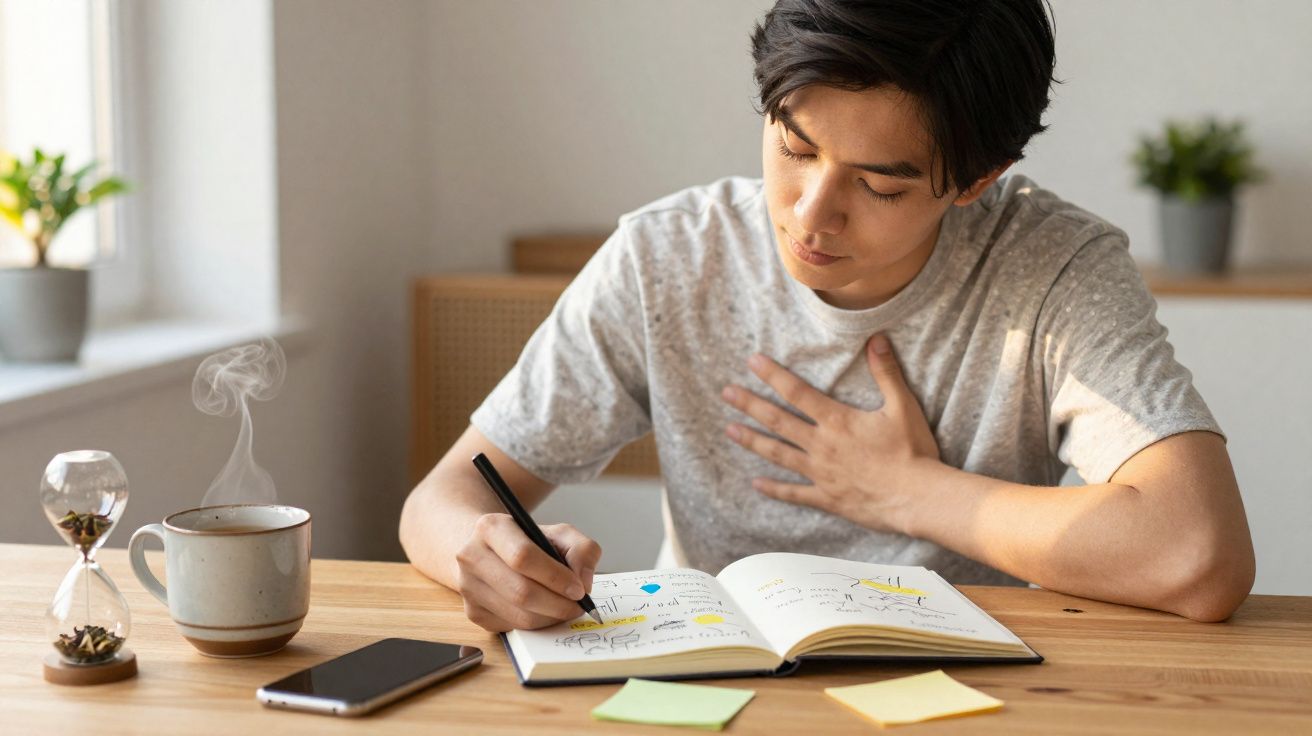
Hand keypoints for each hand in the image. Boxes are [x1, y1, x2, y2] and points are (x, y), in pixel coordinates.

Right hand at [454, 513, 601, 631]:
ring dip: (551, 618)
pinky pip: (513, 627)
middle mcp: (471, 556)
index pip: (522, 557)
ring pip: (518, 616)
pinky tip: (545, 611)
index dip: (555, 577)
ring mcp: (468, 587)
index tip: (579, 589)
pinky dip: (537, 624)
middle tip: (578, 606)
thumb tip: (584, 581)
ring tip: (566, 608)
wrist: (490, 550)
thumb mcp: (558, 533)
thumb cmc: (528, 541)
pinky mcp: (473, 612)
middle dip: (558, 604)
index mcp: (491, 528)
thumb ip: (581, 549)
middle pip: (521, 592)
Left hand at [720, 333, 941, 533]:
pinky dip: (774, 488)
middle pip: (778, 421)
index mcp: (837, 421)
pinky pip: (794, 493)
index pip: (797, 392)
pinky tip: (755, 483)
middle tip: (726, 393)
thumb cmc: (912, 451)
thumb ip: (886, 372)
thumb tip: (876, 339)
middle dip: (750, 405)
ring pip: (778, 454)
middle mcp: (821, 445)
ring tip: (729, 430)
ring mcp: (821, 473)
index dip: (773, 375)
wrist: (917, 498)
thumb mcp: (902, 406)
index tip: (752, 361)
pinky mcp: (826, 498)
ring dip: (752, 441)